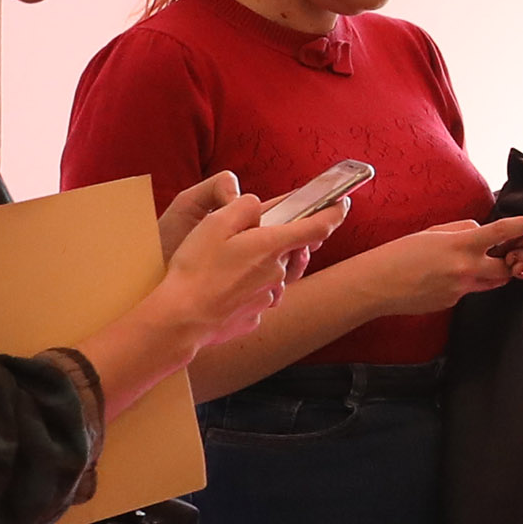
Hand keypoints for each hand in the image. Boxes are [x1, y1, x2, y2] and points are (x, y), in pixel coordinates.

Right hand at [154, 187, 341, 348]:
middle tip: (242, 241)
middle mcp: (277, 273)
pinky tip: (220, 291)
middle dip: (272, 242)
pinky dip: (243, 292)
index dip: (334, 212)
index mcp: (272, 245)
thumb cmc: (196, 269)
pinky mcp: (254, 317)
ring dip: (257, 269)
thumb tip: (260, 206)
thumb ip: (244, 207)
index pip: (318, 226)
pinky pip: (255, 298)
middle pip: (287, 251)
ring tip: (224, 270)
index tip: (342, 204)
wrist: (181, 319)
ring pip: (271, 276)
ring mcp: (268, 298)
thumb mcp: (215, 223)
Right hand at [324, 218, 522, 325]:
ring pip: (490, 282)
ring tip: (472, 260)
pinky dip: (465, 281)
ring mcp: (460, 290)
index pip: (503, 232)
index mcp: (461, 245)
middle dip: (513, 260)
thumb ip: (462, 230)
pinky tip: (441, 277)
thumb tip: (480, 232)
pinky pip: (469, 291)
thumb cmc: (398, 254)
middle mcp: (466, 270)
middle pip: (507, 267)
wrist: (375, 286)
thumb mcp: (433, 232)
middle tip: (513, 251)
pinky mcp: (452, 304)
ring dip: (491, 271)